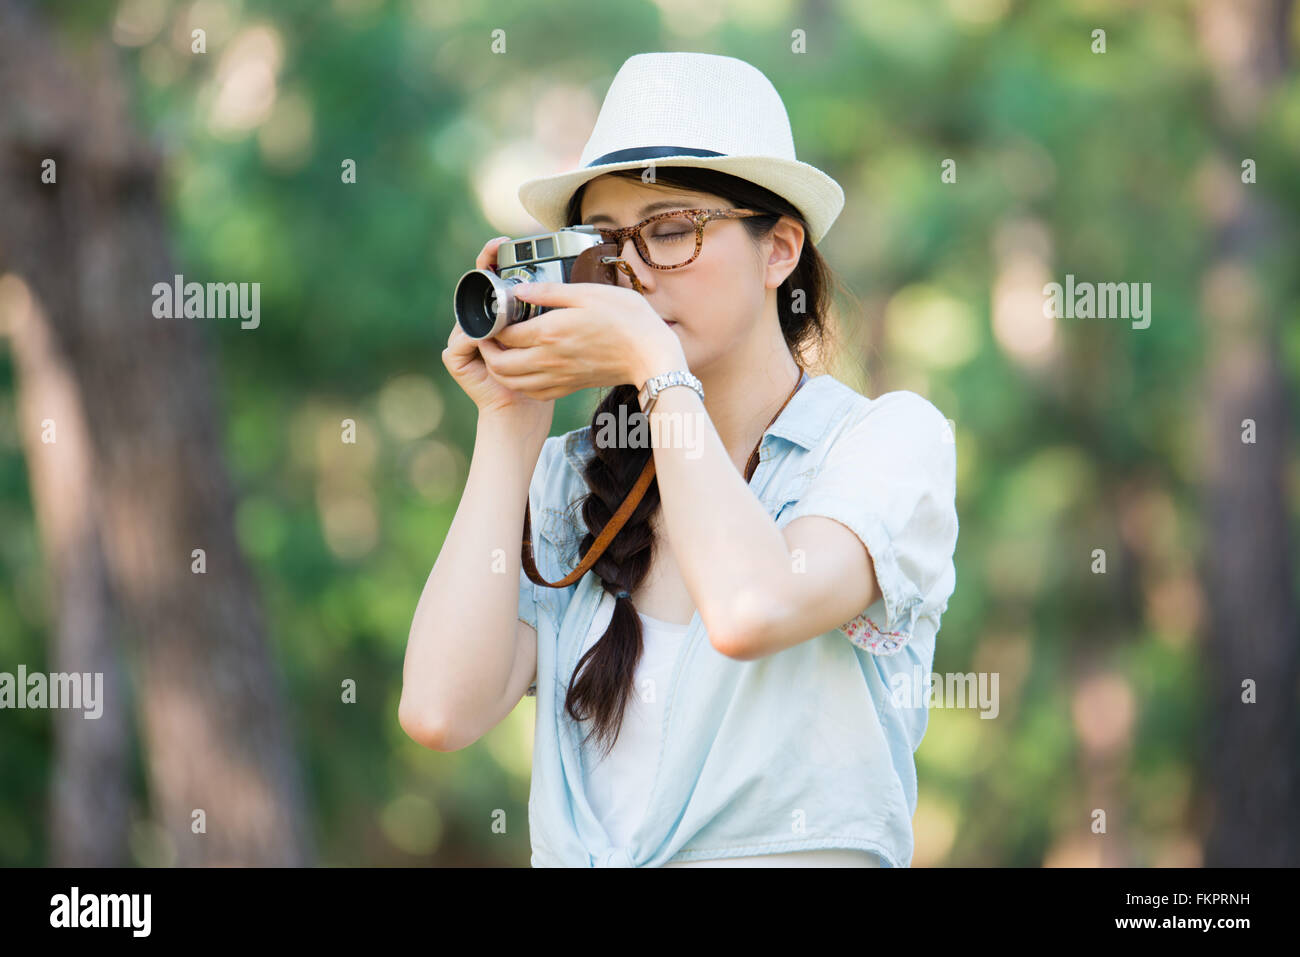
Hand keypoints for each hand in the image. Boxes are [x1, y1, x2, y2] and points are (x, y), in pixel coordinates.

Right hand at [442, 236, 553, 433]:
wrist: (525, 409)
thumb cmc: (544, 371)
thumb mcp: (552, 332)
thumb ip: (549, 305)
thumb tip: (557, 276)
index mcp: (498, 313)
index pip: (490, 278)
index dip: (492, 258)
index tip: (503, 242)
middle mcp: (478, 323)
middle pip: (475, 292)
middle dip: (482, 273)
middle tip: (493, 256)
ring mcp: (463, 339)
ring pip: (468, 314)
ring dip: (481, 308)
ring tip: (496, 299)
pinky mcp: (455, 357)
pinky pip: (461, 340)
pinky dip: (474, 337)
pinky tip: (488, 336)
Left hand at [479, 281, 686, 400]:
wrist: (651, 356)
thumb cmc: (626, 319)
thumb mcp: (589, 293)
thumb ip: (550, 292)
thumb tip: (520, 289)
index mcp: (550, 332)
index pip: (504, 334)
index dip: (491, 325)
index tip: (491, 316)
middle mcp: (549, 359)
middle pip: (500, 364)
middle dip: (487, 351)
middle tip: (488, 336)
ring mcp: (558, 377)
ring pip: (512, 382)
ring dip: (499, 369)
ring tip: (500, 352)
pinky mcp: (568, 387)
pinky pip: (532, 393)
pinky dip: (519, 384)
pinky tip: (522, 370)